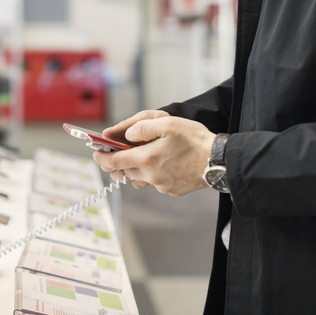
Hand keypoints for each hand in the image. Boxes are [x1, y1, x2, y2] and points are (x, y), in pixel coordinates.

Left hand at [93, 114, 215, 196]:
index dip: (102, 158)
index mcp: (146, 159)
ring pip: (139, 178)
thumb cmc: (195, 140)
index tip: (96, 153)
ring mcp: (162, 185)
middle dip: (119, 163)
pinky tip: (164, 163)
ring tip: (143, 157)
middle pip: (125, 171)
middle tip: (117, 152)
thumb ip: (142, 128)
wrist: (219, 161)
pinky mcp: (172, 190)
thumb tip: (127, 135)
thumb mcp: (167, 124)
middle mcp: (151, 175)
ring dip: (136, 169)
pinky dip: (153, 174)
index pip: (114, 162)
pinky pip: (155, 182)